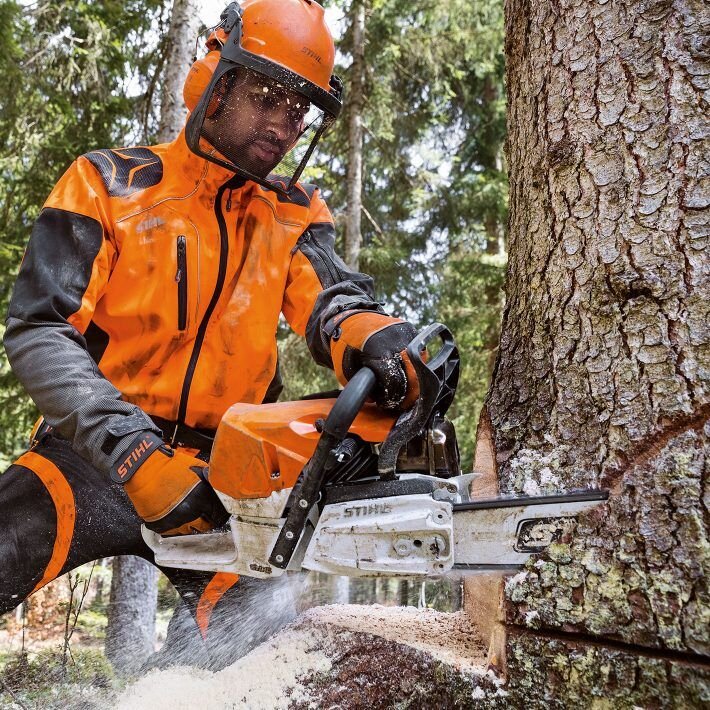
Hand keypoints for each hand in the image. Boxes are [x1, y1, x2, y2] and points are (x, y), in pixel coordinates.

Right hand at [111, 432, 228, 534]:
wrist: (145, 466)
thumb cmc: (171, 466)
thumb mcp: (199, 470)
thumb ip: (210, 485)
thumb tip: (221, 493)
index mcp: (202, 499)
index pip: (218, 517)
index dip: (218, 515)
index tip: (217, 514)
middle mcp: (189, 513)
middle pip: (204, 527)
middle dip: (205, 520)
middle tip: (201, 512)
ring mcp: (174, 521)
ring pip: (188, 530)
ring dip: (189, 522)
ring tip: (183, 508)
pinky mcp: (159, 525)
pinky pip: (172, 531)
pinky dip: (174, 523)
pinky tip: (172, 511)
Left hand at [329, 311, 419, 409]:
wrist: (350, 318)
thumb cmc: (346, 346)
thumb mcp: (346, 368)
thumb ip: (360, 385)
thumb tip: (373, 401)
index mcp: (377, 349)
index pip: (394, 380)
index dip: (391, 396)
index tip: (385, 402)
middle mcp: (395, 339)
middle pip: (411, 375)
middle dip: (406, 392)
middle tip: (397, 400)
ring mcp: (406, 333)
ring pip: (419, 365)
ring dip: (412, 379)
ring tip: (400, 386)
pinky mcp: (412, 330)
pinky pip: (420, 354)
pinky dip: (413, 365)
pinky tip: (403, 371)